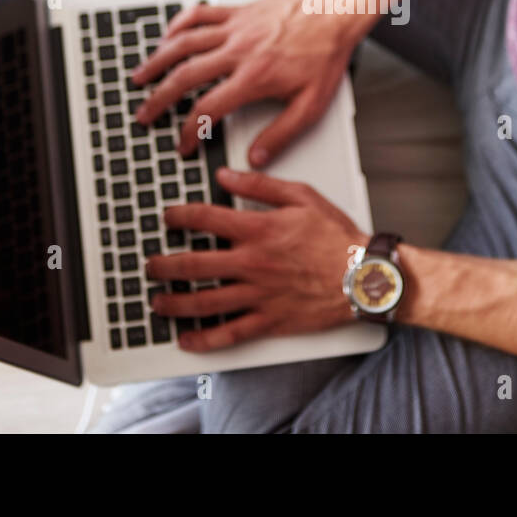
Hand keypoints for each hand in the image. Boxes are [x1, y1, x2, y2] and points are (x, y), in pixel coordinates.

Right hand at [131, 0, 366, 165]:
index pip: (208, 109)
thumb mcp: (312, 104)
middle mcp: (238, 51)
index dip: (190, 132)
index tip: (183, 144)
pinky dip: (178, 24)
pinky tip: (168, 37)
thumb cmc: (325, 54)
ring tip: (140, 77)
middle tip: (144, 115)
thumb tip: (257, 157)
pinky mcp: (237, 11)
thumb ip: (282, 133)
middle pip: (184, 76)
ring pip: (183, 43)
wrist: (335, 11)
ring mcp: (234, 28)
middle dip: (158, 99)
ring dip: (156, 61)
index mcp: (254, 77)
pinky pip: (199, 14)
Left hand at [144, 168, 366, 350]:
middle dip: (164, 265)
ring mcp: (259, 295)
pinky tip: (187, 339)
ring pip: (204, 303)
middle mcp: (253, 264)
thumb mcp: (303, 196)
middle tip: (151, 265)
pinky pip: (230, 334)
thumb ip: (260, 186)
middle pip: (193, 265)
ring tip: (157, 301)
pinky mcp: (269, 320)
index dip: (179, 216)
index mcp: (259, 230)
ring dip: (174, 302)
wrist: (364, 276)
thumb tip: (227, 176)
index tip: (169, 217)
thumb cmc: (338, 237)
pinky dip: (205, 340)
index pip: (205, 219)